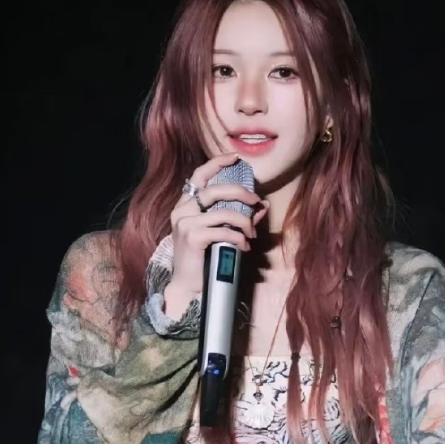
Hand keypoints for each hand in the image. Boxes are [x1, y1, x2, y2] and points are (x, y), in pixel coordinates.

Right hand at [168, 153, 267, 295]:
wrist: (188, 286)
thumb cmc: (204, 259)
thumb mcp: (222, 234)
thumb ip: (239, 218)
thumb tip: (262, 206)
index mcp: (185, 205)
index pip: (198, 175)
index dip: (217, 163)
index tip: (235, 157)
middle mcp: (182, 210)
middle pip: (215, 190)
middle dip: (240, 193)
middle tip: (256, 201)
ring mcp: (184, 223)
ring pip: (222, 212)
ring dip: (243, 222)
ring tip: (251, 234)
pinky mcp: (191, 237)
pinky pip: (223, 231)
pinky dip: (238, 238)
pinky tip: (244, 247)